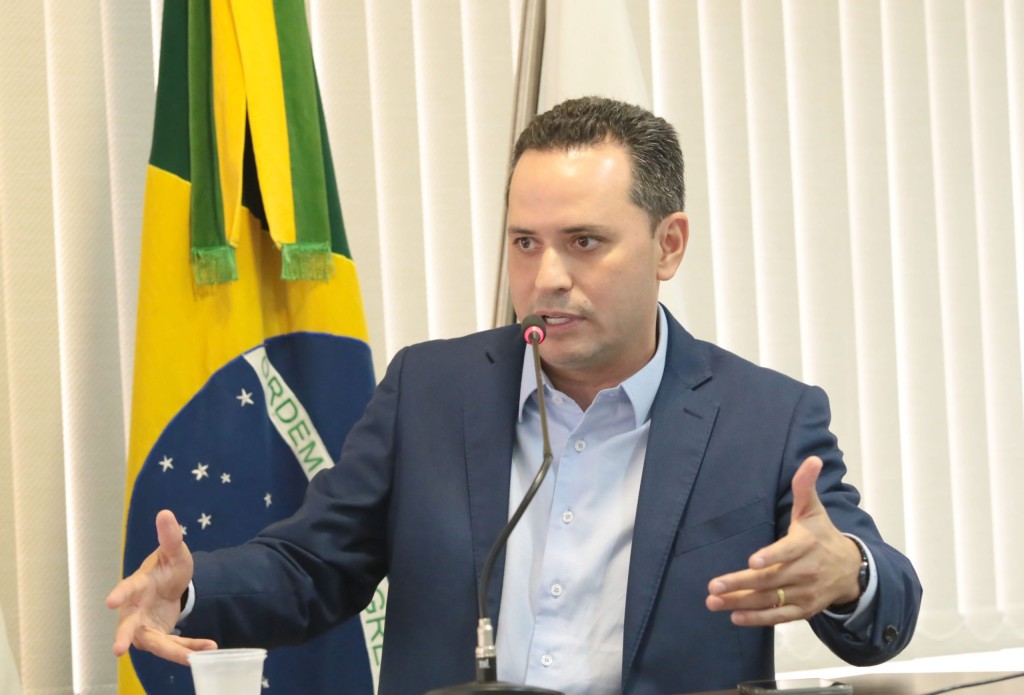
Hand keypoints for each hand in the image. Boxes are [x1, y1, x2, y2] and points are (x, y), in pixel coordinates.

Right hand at [106, 509, 216, 663]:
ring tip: (192, 658)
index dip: (120, 594)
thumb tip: (165, 513)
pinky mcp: (158, 639)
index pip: (127, 588)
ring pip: (156, 643)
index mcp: (138, 585)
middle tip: (118, 649)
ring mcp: (145, 627)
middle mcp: (135, 610)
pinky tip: (208, 648)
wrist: (172, 587)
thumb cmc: (167, 568)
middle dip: (122, 636)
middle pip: (128, 625)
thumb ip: (171, 537)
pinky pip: (174, 646)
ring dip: (172, 652)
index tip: (110, 601)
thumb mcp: (175, 552)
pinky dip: (190, 648)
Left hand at [705, 456, 862, 625]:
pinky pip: (779, 617)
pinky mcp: (803, 610)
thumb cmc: (823, 536)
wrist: (850, 570)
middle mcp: (806, 572)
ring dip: (741, 602)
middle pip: (771, 580)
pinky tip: (735, 617)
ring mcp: (804, 593)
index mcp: (807, 545)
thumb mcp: (814, 510)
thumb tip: (812, 460)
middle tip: (713, 586)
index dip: (772, 557)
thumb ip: (805, 487)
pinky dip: (758, 619)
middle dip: (740, 583)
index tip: (753, 561)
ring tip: (714, 602)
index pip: (789, 551)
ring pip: (770, 600)